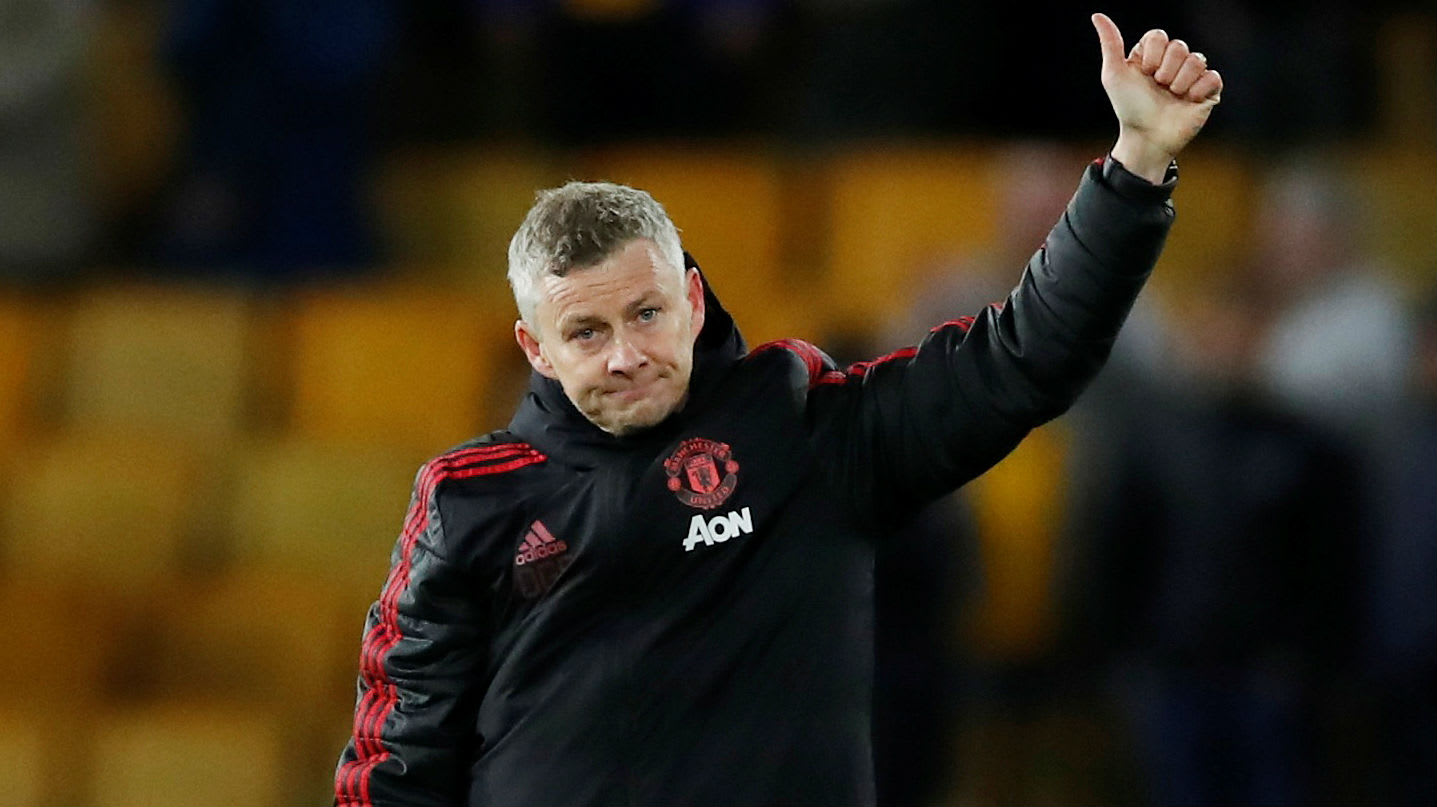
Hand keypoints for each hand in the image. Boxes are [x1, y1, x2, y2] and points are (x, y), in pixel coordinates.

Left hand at [1092, 12, 1222, 182]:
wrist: (1146, 137)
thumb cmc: (1128, 107)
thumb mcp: (1114, 74)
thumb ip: (1110, 43)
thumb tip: (1097, 15)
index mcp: (1152, 55)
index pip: (1159, 36)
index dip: (1152, 55)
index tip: (1144, 73)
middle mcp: (1172, 63)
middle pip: (1179, 46)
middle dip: (1165, 70)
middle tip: (1158, 87)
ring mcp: (1191, 77)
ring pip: (1197, 60)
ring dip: (1180, 81)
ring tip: (1171, 95)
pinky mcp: (1207, 91)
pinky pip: (1213, 77)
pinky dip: (1199, 89)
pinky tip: (1188, 100)